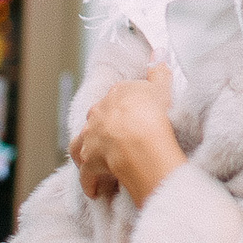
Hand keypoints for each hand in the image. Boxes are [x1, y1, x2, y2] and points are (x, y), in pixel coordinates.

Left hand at [70, 63, 185, 204]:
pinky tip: (96, 190)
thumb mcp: (161, 88)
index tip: (132, 120)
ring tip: (98, 163)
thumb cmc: (153, 113)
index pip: (115, 99)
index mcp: (115, 95)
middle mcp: (98, 114)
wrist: (141, 138)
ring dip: (87, 153)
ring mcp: (91, 138)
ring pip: (81, 144)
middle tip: (117, 142)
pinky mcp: (90, 161)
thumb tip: (158, 52)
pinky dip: (90, 181)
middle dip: (102, 130)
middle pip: (96, 121)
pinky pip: (86, 173)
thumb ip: (158, 71)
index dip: (123, 110)